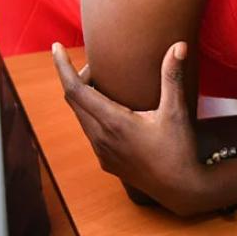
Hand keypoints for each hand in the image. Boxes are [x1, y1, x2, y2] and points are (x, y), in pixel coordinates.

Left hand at [53, 41, 210, 215]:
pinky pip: (90, 132)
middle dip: (78, 78)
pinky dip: (93, 115)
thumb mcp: (176, 112)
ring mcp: (102, 152)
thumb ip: (172, 77)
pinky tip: (113, 113)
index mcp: (112, 123)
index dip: (62, 67)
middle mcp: (100, 138)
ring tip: (104, 85)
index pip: (75, 90)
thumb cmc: (179, 151)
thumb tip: (178, 46)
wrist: (181, 189)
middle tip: (94, 65)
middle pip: (74, 100)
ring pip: (81, 117)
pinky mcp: (107, 162)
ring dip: (85, 98)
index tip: (55, 48)